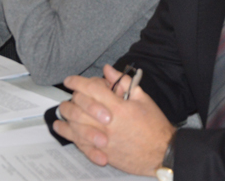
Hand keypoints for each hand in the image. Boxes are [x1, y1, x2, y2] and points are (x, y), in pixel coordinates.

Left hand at [53, 65, 175, 176]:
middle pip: (79, 105)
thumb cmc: (155, 127)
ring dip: (66, 114)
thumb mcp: (142, 99)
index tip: (70, 80)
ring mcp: (103, 139)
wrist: (163, 153)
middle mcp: (108, 123)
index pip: (90, 89)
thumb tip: (107, 69)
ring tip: (63, 108)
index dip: (76, 81)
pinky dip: (68, 134)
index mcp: (118, 107)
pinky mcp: (102, 152)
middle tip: (71, 95)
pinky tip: (62, 128)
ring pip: (75, 124)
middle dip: (71, 97)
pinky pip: (79, 142)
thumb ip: (123, 82)